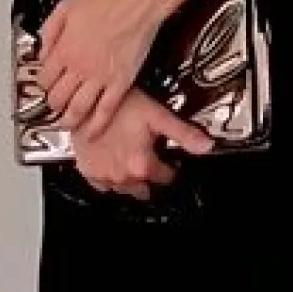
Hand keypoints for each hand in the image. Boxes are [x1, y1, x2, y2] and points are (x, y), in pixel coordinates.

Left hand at [39, 0, 160, 137]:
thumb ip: (50, 30)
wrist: (136, 0)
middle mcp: (79, 67)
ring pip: (78, 108)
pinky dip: (97, 125)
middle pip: (58, 97)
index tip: (44, 85)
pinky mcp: (120, 82)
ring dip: (69, 120)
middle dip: (53, 105)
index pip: (44, 78)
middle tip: (53, 107)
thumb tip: (42, 48)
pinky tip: (91, 132)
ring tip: (66, 124)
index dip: (42, 84)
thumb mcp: (65, 6)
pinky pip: (106, 110)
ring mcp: (100, 78)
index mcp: (64, 49)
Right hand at [72, 88, 214, 199]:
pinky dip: (109, 179)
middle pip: (145, 189)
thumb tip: (206, 145)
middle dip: (150, 177)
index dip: (172, 169)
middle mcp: (122, 176)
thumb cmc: (118, 105)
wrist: (86, 101)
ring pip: (124, 190)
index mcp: (142, 165)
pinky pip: (102, 186)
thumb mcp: (157, 115)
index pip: (166, 178)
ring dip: (131, 180)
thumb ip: (183, 133)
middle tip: (150, 159)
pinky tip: (113, 164)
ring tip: (133, 161)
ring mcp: (104, 176)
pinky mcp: (88, 171)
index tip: (171, 162)